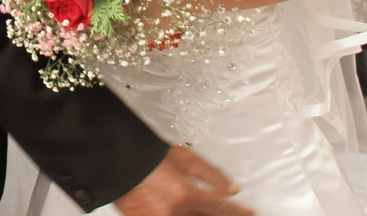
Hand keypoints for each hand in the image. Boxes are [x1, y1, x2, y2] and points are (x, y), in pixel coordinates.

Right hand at [115, 146, 250, 215]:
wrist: (116, 162)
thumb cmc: (147, 156)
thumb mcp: (185, 158)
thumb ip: (211, 175)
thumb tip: (232, 188)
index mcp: (185, 194)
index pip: (221, 209)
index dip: (239, 212)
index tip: (250, 212)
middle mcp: (174, 212)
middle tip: (232, 212)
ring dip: (201, 215)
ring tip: (207, 210)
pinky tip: (185, 212)